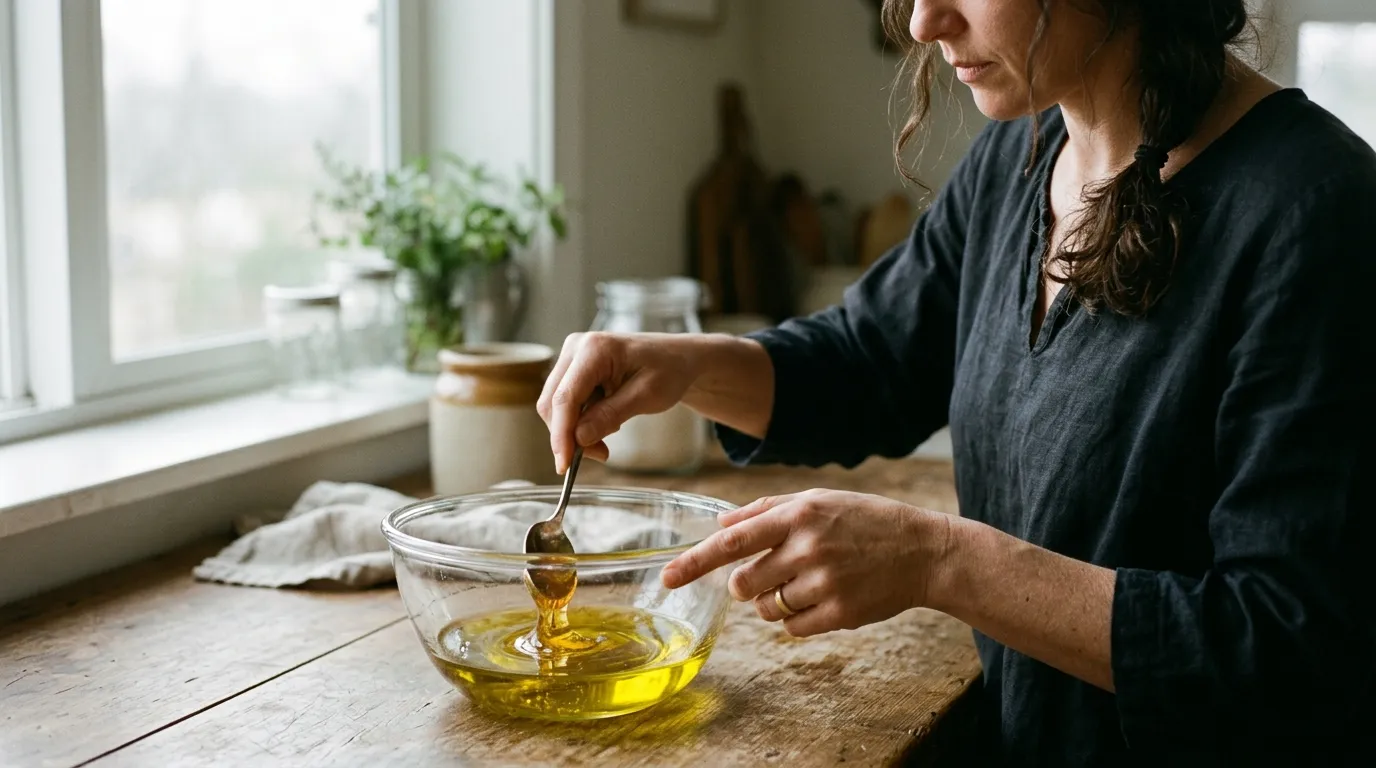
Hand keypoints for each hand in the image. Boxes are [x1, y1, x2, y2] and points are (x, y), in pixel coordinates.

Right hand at [537, 332, 701, 473]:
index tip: (565, 465)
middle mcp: (576, 347)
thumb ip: (611, 415)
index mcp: (595, 348)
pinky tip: (604, 422)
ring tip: (608, 437)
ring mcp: (572, 356)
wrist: (678, 357)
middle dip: (569, 436)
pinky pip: (565, 402)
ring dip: (574, 431)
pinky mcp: (573, 368)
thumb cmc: (669, 370)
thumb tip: (579, 438)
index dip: (561, 434)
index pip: (566, 397)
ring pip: (555, 405)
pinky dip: (579, 421)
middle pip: (553, 402)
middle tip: (601, 454)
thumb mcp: (648, 396)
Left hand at [661, 489, 953, 636]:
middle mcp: (808, 547)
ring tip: (807, 582)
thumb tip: (720, 524)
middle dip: (747, 585)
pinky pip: (791, 628)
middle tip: (775, 573)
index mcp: (798, 514)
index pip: (733, 541)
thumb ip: (766, 510)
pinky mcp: (840, 614)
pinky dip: (797, 619)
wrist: (923, 550)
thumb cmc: (865, 521)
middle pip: (743, 584)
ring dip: (773, 602)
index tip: (667, 578)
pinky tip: (824, 598)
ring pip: (765, 609)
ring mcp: (825, 583)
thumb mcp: (818, 500)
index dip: (695, 561)